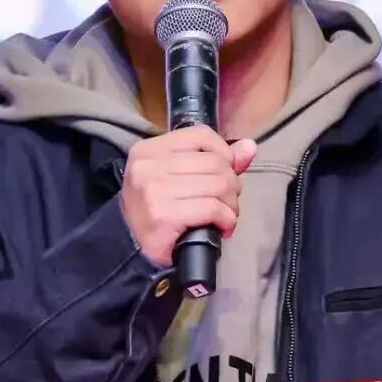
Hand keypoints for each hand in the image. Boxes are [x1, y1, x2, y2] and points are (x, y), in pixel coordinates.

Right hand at [120, 127, 257, 268]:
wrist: (132, 247)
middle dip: (231, 185)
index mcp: (150, 150)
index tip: (226, 172)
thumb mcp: (177, 177)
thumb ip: (213, 160)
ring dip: (231, 204)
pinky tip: (222, 226)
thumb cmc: (156, 210)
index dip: (224, 153)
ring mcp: (155, 190)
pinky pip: (213, 208)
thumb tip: (248, 147)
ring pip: (218, 185)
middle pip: (214, 163)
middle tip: (227, 202)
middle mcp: (149, 166)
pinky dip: (226, 219)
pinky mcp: (165, 215)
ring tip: (225, 215)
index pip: (201, 135)